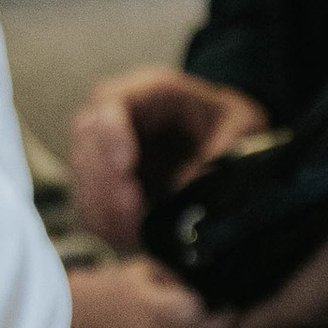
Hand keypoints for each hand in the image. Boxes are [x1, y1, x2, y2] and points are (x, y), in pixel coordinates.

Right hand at [63, 256, 235, 327]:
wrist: (78, 319)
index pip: (200, 310)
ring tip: (186, 317)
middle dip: (220, 320)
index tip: (220, 295)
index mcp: (155, 306)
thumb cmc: (110, 288)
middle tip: (223, 307)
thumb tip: (205, 287)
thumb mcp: (143, 270)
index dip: (214, 302)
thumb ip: (175, 278)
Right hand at [67, 66, 269, 252]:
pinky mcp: (108, 187)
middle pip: (86, 138)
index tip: (126, 164)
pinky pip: (91, 205)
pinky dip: (106, 223)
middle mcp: (120, 118)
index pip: (109, 102)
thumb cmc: (232, 125)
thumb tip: (189, 184)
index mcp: (150, 92)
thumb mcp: (244, 125)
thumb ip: (224, 147)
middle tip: (131, 205)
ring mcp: (108, 152)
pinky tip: (132, 236)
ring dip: (103, 204)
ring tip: (133, 228)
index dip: (110, 132)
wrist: (229, 143)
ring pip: (83, 176)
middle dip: (104, 175)